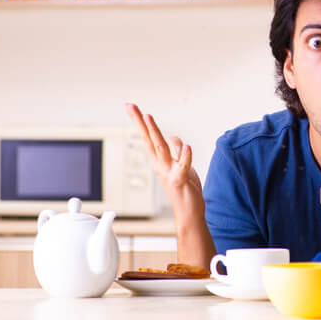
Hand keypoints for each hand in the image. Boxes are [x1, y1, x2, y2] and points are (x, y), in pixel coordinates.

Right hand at [124, 103, 202, 221]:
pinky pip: (182, 166)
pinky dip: (184, 156)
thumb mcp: (181, 165)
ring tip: (148, 117)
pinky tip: (187, 146)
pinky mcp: (180, 180)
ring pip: (161, 149)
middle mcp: (161, 165)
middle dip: (140, 122)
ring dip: (155, 132)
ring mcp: (169, 172)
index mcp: (160, 160)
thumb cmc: (184, 190)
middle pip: (149, 139)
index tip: (131, 107)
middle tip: (131, 107)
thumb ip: (176, 151)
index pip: (148, 137)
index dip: (140, 122)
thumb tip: (174, 138)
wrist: (189, 212)